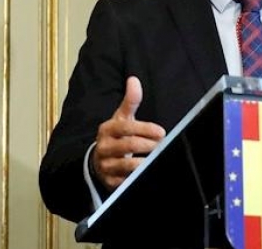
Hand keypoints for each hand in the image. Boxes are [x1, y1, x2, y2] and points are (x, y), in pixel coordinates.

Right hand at [92, 76, 165, 190]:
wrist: (99, 159)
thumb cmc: (116, 135)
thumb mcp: (122, 117)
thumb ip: (130, 101)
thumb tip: (134, 79)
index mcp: (107, 129)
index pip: (126, 127)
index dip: (145, 129)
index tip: (161, 132)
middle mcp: (104, 147)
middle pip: (129, 145)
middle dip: (149, 145)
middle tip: (162, 145)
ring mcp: (106, 165)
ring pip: (128, 165)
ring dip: (145, 162)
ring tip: (157, 157)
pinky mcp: (110, 181)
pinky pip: (126, 180)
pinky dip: (138, 176)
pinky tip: (147, 171)